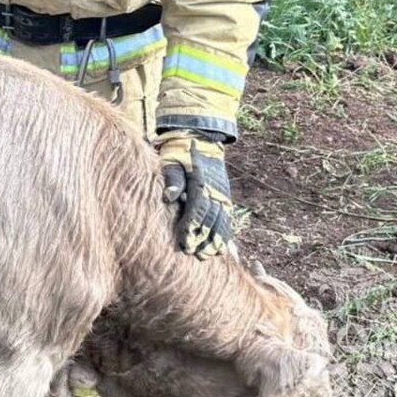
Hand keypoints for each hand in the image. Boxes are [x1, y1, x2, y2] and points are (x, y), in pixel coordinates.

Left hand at [158, 131, 232, 258]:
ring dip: (215, 240)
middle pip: (210, 218)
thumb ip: (172, 178)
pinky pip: (227, 218)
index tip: (184, 243)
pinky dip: (225, 234)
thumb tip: (168, 197)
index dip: (191, 227)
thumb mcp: (172, 160)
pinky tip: (221, 248)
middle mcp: (215, 190)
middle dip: (202, 238)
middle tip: (192, 254)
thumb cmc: (180, 153)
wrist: (202, 141)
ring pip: (221, 221)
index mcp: (201, 181)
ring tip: (206, 255)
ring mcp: (223, 194)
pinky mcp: (225, 197)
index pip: (197, 208)